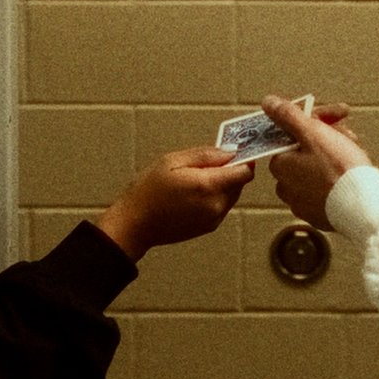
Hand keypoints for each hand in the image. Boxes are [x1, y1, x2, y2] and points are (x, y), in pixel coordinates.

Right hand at [95, 147, 253, 260]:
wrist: (133, 225)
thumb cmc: (147, 190)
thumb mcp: (172, 161)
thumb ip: (205, 155)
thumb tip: (231, 152)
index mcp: (208, 186)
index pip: (245, 171)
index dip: (243, 159)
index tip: (232, 151)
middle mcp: (216, 205)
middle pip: (240, 182)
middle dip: (230, 170)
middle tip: (205, 163)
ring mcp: (214, 218)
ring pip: (232, 194)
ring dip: (222, 184)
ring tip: (195, 179)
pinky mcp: (209, 227)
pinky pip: (222, 206)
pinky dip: (215, 196)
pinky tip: (193, 193)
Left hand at [262, 94, 371, 231]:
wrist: (364, 208)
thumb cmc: (339, 170)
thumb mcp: (313, 133)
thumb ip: (288, 115)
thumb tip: (268, 102)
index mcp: (280, 165)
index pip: (293, 134)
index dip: (316, 121)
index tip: (335, 117)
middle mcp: (286, 186)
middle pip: (306, 151)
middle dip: (329, 137)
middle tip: (349, 134)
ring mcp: (303, 203)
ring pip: (319, 168)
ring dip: (336, 154)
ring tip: (356, 153)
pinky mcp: (321, 214)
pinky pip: (328, 188)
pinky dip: (339, 177)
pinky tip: (353, 174)